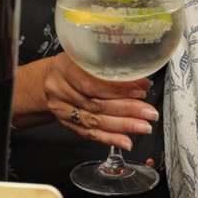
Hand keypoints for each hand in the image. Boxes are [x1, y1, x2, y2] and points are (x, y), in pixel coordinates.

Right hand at [41, 53, 156, 150]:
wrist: (49, 79)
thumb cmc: (72, 66)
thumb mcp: (85, 56)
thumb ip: (108, 64)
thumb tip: (141, 77)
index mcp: (64, 68)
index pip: (92, 82)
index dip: (118, 89)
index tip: (141, 90)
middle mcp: (59, 89)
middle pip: (95, 103)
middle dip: (126, 109)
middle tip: (149, 112)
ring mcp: (61, 109)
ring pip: (94, 121)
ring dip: (122, 125)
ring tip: (143, 126)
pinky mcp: (66, 124)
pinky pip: (89, 134)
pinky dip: (109, 138)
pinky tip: (125, 141)